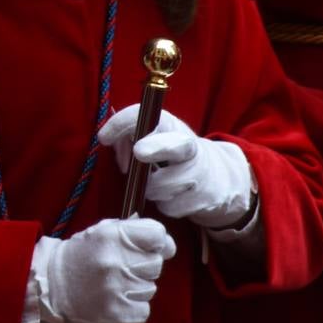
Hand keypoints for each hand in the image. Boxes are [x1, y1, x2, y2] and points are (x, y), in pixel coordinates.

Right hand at [35, 217, 175, 322]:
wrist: (52, 285)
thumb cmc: (81, 255)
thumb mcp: (101, 232)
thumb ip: (133, 231)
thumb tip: (166, 242)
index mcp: (111, 235)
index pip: (157, 234)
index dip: (157, 241)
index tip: (150, 246)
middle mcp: (115, 260)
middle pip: (157, 263)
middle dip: (144, 265)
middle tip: (124, 266)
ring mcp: (116, 288)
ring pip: (151, 287)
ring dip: (138, 286)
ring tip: (115, 283)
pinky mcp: (118, 312)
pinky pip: (144, 309)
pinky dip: (134, 306)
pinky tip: (116, 298)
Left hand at [99, 106, 255, 228]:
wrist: (219, 177)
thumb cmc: (172, 155)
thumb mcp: (153, 139)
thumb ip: (128, 141)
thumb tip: (116, 155)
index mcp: (169, 125)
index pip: (144, 115)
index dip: (123, 123)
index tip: (103, 138)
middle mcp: (188, 146)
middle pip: (176, 144)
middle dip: (157, 146)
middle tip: (140, 152)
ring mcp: (200, 173)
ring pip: (164, 185)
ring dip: (151, 189)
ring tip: (155, 183)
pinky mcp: (205, 198)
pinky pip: (170, 207)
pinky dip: (163, 204)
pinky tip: (170, 196)